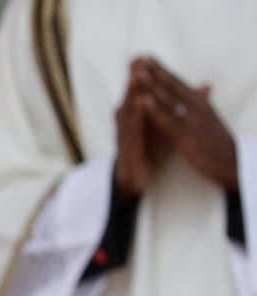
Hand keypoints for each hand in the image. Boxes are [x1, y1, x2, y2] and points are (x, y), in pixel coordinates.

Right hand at [114, 65, 170, 195]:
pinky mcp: (128, 148)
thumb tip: (205, 87)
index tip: (145, 56)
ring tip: (138, 76)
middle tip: (138, 58)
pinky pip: (132, 130)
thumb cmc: (150, 150)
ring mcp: (126, 135)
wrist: (135, 178)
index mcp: (136, 115)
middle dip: (134, 78)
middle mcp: (128, 122)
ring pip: (129, 110)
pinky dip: (135, 118)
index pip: (140, 91)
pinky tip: (138, 106)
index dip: (142, 74)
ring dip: (133, 93)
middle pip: (131, 96)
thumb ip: (178, 107)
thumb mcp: (166, 126)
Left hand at [135, 56, 238, 189]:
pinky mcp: (187, 136)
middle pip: (173, 86)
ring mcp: (192, 120)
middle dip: (156, 71)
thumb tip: (203, 86)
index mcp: (200, 102)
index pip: (178, 83)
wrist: (232, 162)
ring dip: (152, 85)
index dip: (163, 70)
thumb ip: (203, 102)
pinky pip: (168, 121)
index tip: (148, 57)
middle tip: (140, 57)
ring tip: (138, 73)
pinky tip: (143, 101)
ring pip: (168, 100)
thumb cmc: (218, 141)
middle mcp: (197, 107)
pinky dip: (155, 110)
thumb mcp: (210, 117)